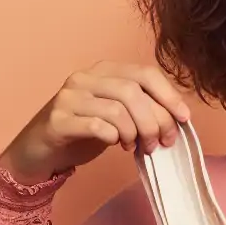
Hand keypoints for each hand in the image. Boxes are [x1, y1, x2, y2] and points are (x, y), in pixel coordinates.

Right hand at [0, 62, 191, 183]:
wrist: (40, 152)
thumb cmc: (83, 134)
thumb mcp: (118, 118)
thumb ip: (142, 111)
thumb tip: (177, 119)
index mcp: (104, 72)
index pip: (144, 73)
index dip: (169, 95)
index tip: (184, 119)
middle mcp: (85, 78)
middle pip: (133, 92)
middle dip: (154, 120)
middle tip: (160, 143)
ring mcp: (69, 97)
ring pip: (117, 109)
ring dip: (135, 133)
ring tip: (137, 147)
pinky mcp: (57, 120)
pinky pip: (96, 126)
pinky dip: (113, 138)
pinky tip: (115, 145)